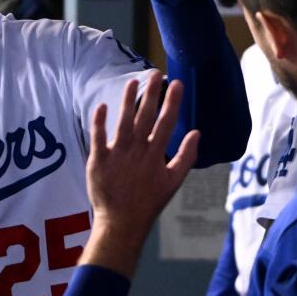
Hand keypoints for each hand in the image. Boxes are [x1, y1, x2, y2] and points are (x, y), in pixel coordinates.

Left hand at [82, 74, 198, 276]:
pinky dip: (100, 122)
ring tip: (133, 82)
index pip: (167, 122)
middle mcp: (138, 151)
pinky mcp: (99, 159)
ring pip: (123, 122)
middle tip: (156, 73)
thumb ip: (186, 157)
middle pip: (146, 117)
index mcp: (156, 155)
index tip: (178, 83)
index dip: (173, 102)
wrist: (122, 222)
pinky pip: (99, 137)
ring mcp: (118, 154)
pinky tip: (103, 105)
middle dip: (152, 94)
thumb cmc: (149, 202)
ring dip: (128, 101)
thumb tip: (197, 133)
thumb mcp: (174, 182)